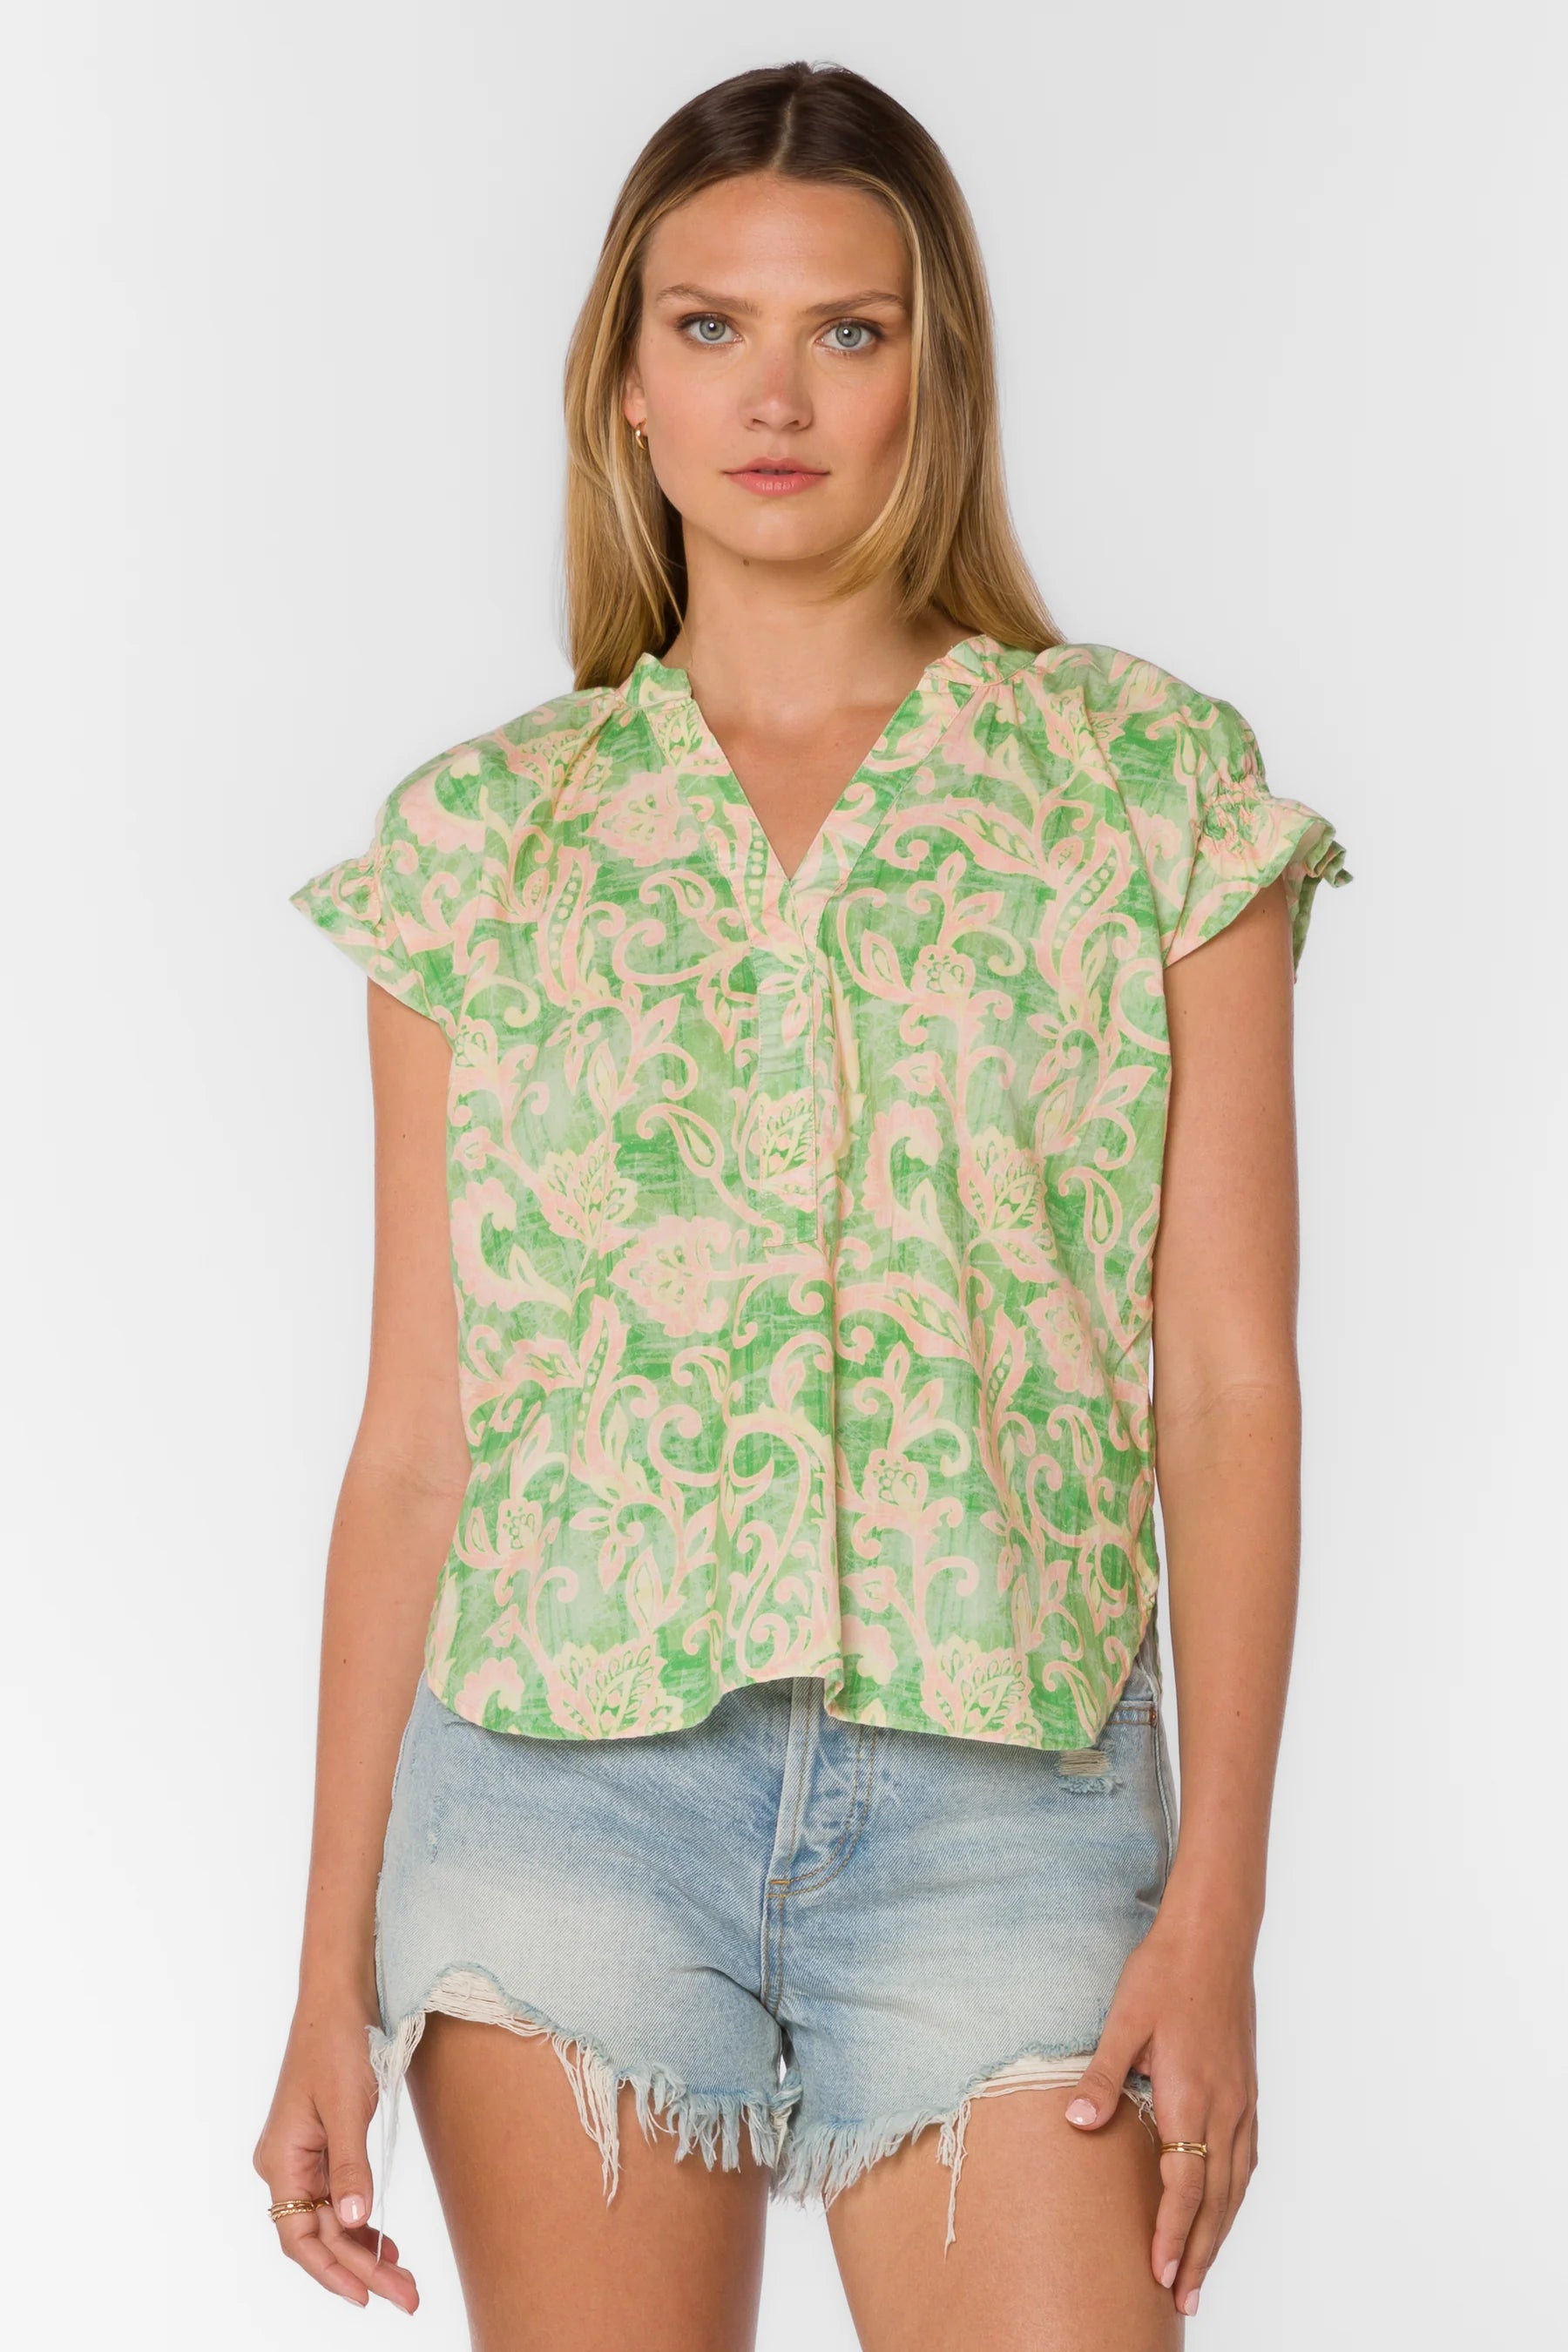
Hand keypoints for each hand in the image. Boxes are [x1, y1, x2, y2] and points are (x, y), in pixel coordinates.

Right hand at [252, 1990, 418, 2312]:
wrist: (338, 1995)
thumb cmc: (336, 2041)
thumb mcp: (346, 2104)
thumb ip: (351, 2166)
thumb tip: (358, 2223)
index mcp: (281, 2159)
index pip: (300, 2237)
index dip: (333, 2272)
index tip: (369, 2298)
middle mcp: (286, 2164)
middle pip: (321, 2235)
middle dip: (362, 2270)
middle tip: (407, 2298)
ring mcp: (304, 2156)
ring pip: (333, 2220)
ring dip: (366, 2252)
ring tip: (404, 2280)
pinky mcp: (325, 2144)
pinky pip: (340, 2197)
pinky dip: (363, 2221)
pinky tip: (385, 2243)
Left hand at [1062, 1907, 1258, 2318]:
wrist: (1214, 1936)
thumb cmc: (1164, 1973)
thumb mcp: (1122, 2019)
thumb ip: (1101, 2076)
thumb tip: (1077, 2124)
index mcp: (1190, 2096)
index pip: (1184, 2186)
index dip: (1173, 2236)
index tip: (1162, 2276)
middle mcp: (1224, 2107)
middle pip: (1216, 2200)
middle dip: (1200, 2253)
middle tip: (1185, 2299)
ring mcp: (1241, 2099)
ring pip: (1237, 2184)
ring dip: (1220, 2231)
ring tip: (1204, 2270)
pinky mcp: (1247, 2089)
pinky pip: (1247, 2158)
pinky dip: (1235, 2194)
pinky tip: (1225, 2206)